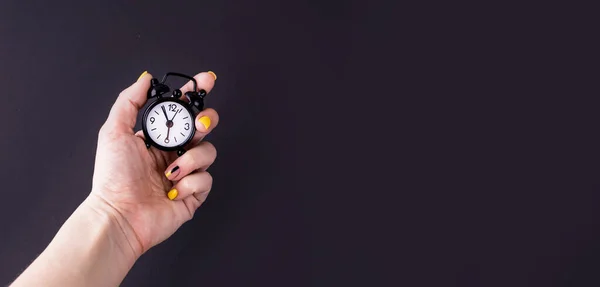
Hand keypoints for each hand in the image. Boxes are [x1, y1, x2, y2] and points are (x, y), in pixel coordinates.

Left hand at [90, 71, 219, 256]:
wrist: (120, 216)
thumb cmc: (113, 178)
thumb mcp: (114, 132)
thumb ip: (130, 101)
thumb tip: (146, 79)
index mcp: (157, 138)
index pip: (181, 110)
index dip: (196, 94)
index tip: (206, 80)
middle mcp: (173, 154)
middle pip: (203, 127)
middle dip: (206, 121)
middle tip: (199, 124)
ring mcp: (185, 174)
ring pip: (208, 152)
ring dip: (191, 160)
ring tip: (171, 172)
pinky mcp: (194, 194)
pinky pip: (206, 179)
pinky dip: (190, 183)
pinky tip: (172, 191)